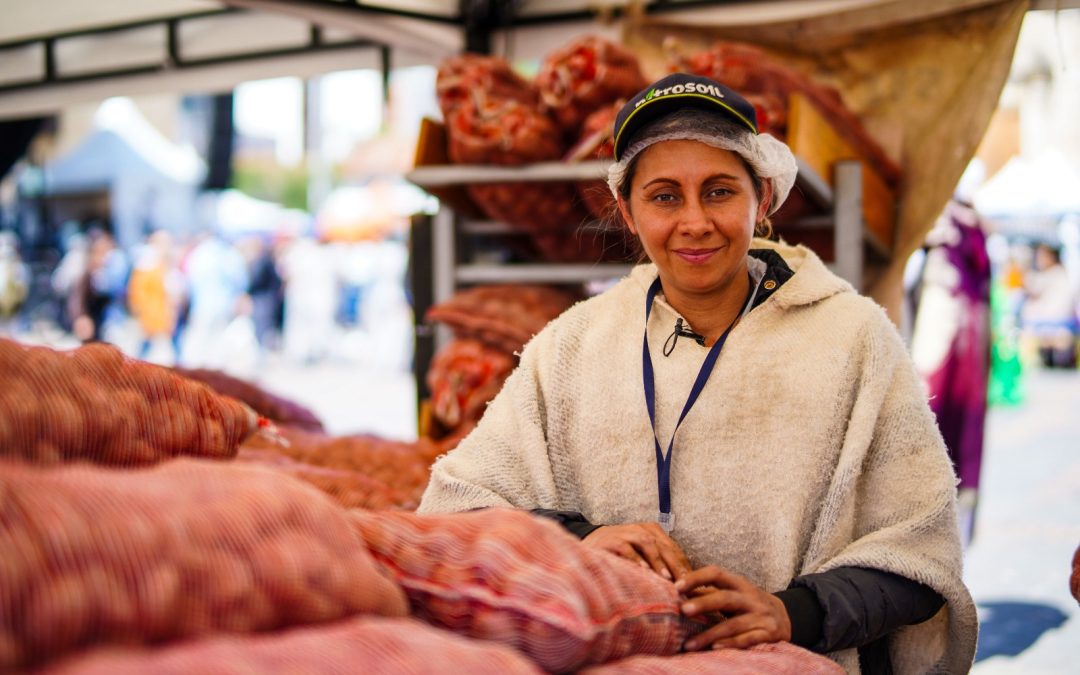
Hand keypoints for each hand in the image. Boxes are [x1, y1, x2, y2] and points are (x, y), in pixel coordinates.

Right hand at [583, 522, 691, 580]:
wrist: (590, 545)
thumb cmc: (621, 556)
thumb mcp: (643, 558)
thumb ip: (659, 567)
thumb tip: (684, 587)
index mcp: (653, 532)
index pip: (673, 549)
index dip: (684, 566)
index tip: (695, 584)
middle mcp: (641, 529)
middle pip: (664, 546)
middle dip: (676, 565)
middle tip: (686, 583)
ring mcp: (626, 533)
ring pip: (647, 543)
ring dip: (658, 561)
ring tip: (666, 578)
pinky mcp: (611, 539)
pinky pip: (626, 548)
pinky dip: (635, 559)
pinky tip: (643, 571)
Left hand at [676, 565, 791, 650]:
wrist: (786, 618)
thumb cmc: (748, 604)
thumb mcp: (732, 593)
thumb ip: (708, 592)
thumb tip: (676, 591)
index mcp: (739, 583)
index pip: (716, 574)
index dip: (697, 577)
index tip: (677, 587)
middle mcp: (751, 598)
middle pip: (725, 598)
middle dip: (704, 604)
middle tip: (683, 610)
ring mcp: (761, 616)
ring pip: (733, 624)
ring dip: (709, 634)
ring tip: (689, 644)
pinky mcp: (769, 634)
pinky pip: (747, 640)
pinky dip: (730, 644)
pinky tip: (714, 648)